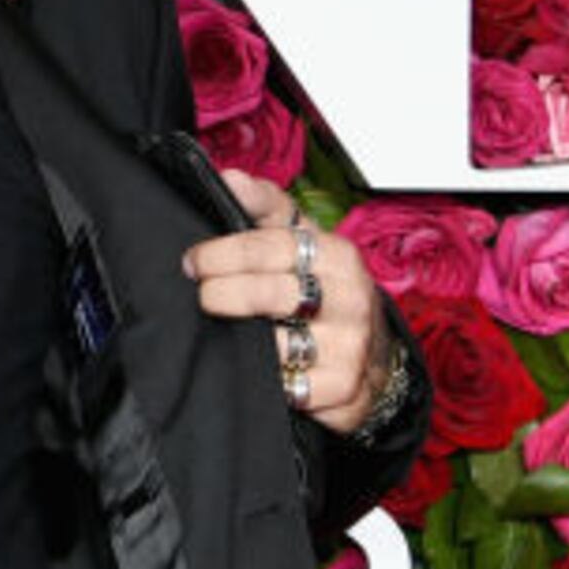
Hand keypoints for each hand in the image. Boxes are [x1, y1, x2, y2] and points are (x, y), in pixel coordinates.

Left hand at [181, 168, 393, 435]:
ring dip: (242, 340)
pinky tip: (251, 370)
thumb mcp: (306, 242)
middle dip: (226, 292)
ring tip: (223, 330)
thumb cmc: (325, 289)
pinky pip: (290, 388)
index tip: (195, 260)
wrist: (374, 355)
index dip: (227, 252)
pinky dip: (266, 381)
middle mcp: (350, 300)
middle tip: (201, 293)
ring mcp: (350, 348)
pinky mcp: (344, 391)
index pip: (276, 246)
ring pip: (278, 345)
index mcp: (338, 256)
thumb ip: (266, 207)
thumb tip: (228, 176)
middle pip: (274, 294)